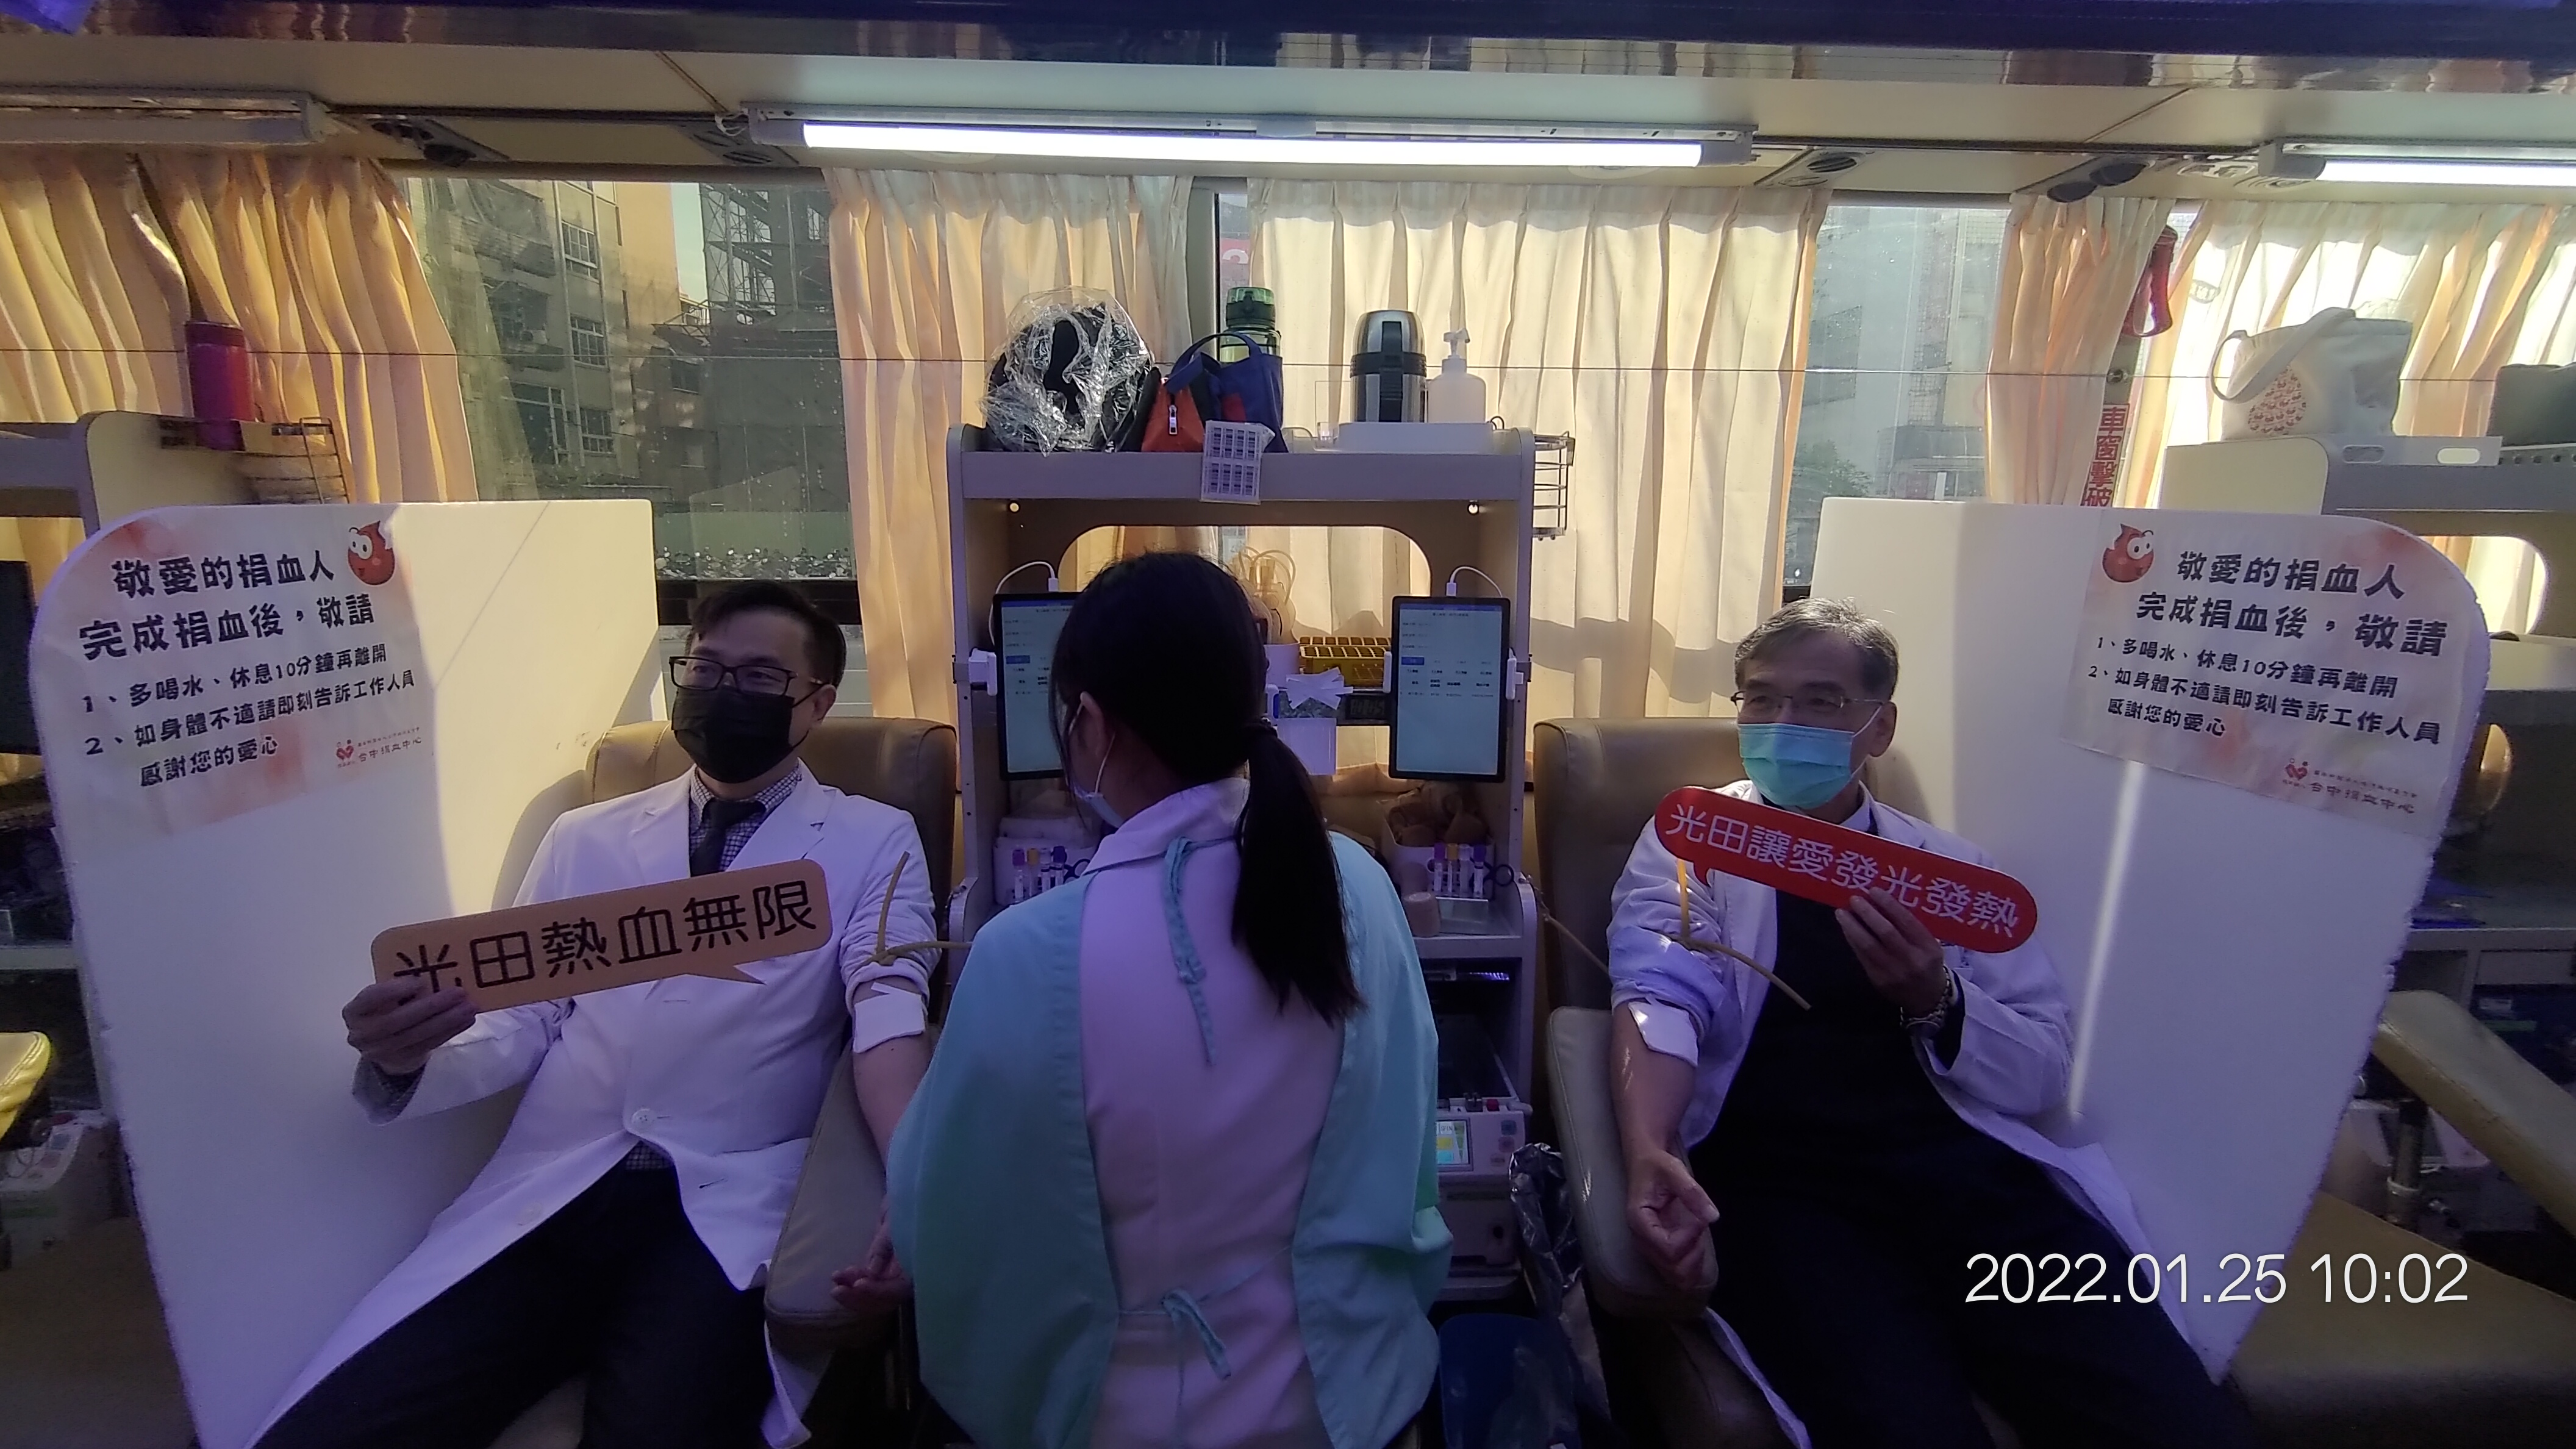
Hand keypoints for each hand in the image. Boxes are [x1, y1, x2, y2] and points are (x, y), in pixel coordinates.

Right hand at [342, 979, 474, 1076]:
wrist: (384, 1046)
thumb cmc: (386, 1009)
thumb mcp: (384, 997)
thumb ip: (399, 987)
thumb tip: (436, 972)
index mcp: (355, 1010)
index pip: (371, 998)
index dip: (394, 990)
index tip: (420, 981)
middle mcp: (362, 1033)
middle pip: (398, 1020)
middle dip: (431, 1006)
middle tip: (459, 993)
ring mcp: (381, 1052)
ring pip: (417, 1035)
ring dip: (447, 1020)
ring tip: (469, 1007)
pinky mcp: (402, 1061)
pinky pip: (428, 1045)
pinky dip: (450, 1031)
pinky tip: (466, 1020)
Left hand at [828, 1210, 911, 1312]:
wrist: (905, 1198)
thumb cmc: (905, 1209)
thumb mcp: (894, 1225)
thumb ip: (883, 1249)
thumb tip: (872, 1273)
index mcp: (915, 1268)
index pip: (896, 1290)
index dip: (877, 1291)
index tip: (858, 1284)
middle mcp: (904, 1277)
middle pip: (882, 1299)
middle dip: (858, 1297)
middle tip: (837, 1291)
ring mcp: (891, 1274)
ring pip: (871, 1293)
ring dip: (851, 1290)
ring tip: (835, 1280)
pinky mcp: (880, 1269)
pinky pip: (866, 1282)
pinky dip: (852, 1281)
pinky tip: (838, 1275)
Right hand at [1625, 1148, 1718, 1290]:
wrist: (1646, 1163)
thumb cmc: (1657, 1165)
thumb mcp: (1674, 1170)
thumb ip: (1692, 1192)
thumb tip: (1713, 1216)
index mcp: (1639, 1220)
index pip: (1669, 1248)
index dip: (1690, 1238)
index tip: (1698, 1218)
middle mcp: (1640, 1239)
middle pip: (1671, 1267)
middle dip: (1694, 1252)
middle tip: (1699, 1227)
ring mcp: (1648, 1247)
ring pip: (1674, 1275)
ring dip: (1693, 1262)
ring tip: (1697, 1236)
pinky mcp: (1656, 1249)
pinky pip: (1674, 1271)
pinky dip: (1690, 1267)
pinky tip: (1697, 1249)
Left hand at [1837, 888, 1948, 1018]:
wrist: (1928, 999)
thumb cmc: (1927, 962)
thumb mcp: (1929, 944)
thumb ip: (1910, 926)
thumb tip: (1881, 901)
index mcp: (1928, 947)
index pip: (1907, 921)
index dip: (1888, 904)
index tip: (1873, 890)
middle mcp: (1911, 960)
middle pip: (1886, 932)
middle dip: (1868, 913)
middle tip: (1854, 899)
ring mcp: (1894, 972)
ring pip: (1868, 946)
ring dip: (1852, 927)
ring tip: (1841, 913)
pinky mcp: (1878, 980)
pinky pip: (1862, 957)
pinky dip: (1852, 940)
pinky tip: (1846, 929)